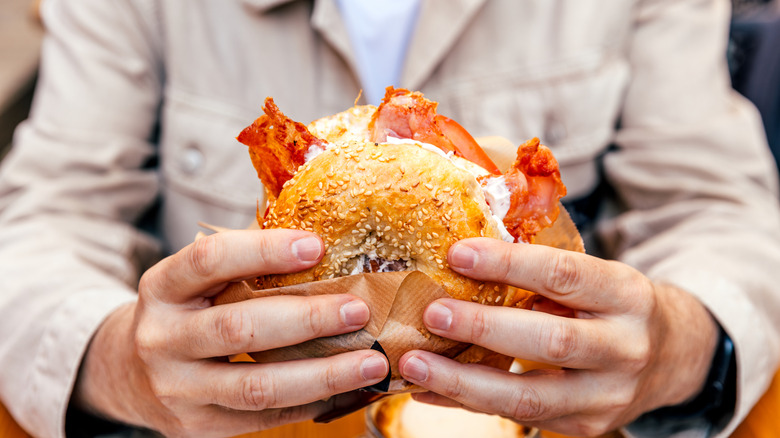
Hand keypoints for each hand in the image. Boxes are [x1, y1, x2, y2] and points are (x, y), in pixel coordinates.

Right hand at [72, 229, 388, 436]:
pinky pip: (262, 418)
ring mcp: (177, 388)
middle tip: (359, 310)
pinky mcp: (197, 426)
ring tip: (371, 363)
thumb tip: (326, 247)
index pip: (210, 260)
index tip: (317, 246)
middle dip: (307, 319)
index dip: (264, 251)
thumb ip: (244, 263)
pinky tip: (348, 390)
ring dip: (322, 374)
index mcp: (163, 287)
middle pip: (239, 328)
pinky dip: (311, 404)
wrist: (129, 371)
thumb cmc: (186, 311)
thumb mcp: (196, 280)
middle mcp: (162, 338)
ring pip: (256, 385)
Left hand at [398, 238, 718, 435]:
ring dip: (463, 382)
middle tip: (432, 312)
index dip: (508, 264)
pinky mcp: (585, 426)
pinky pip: (518, 417)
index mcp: (625, 295)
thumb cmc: (614, 305)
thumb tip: (461, 259)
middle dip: (483, 327)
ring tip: (415, 364)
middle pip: (550, 341)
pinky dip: (466, 404)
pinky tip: (428, 390)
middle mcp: (624, 348)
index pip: (564, 274)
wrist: (672, 356)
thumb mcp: (597, 277)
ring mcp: (606, 396)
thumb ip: (545, 273)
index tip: (457, 254)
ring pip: (529, 397)